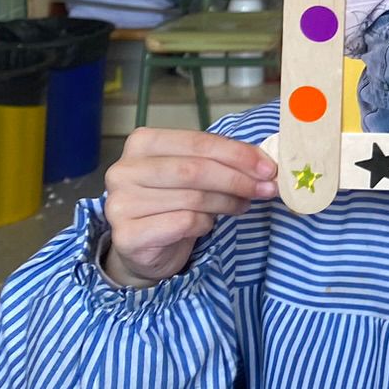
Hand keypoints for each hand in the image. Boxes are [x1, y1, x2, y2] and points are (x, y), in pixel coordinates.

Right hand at [100, 128, 276, 289]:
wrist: (143, 247)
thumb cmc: (171, 202)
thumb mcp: (194, 172)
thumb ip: (220, 161)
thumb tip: (265, 163)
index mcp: (142, 143)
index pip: (198, 142)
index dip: (237, 154)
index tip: (268, 167)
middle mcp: (124, 170)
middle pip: (195, 170)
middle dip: (238, 179)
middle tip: (267, 188)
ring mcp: (121, 203)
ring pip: (193, 198)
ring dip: (228, 202)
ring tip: (242, 205)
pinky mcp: (127, 235)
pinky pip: (183, 223)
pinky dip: (205, 223)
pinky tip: (208, 224)